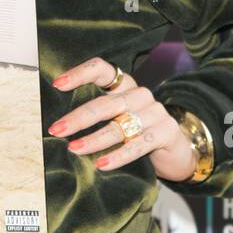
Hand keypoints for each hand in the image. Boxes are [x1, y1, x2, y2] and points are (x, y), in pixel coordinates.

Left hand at [47, 57, 196, 181]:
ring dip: (94, 139)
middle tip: (56, 130)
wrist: (176, 151)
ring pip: (119, 126)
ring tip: (74, 149)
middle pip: (105, 103)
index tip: (57, 84)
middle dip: (78, 118)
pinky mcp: (166, 131)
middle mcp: (140, 94)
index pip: (102, 69)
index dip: (79, 74)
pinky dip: (118, 156)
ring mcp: (155, 112)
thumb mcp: (118, 118)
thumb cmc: (138, 133)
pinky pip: (138, 144)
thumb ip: (97, 114)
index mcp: (125, 85)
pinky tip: (102, 164)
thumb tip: (59, 124)